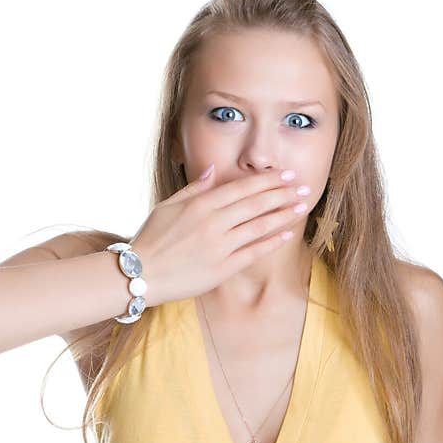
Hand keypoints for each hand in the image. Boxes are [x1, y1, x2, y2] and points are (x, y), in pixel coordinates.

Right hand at [130, 165, 310, 305]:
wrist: (138, 274)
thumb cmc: (151, 239)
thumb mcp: (168, 206)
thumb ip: (194, 188)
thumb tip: (214, 169)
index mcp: (200, 205)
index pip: (241, 188)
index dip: (267, 180)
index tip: (286, 174)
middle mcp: (213, 223)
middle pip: (255, 204)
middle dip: (283, 194)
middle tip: (303, 186)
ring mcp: (219, 246)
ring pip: (259, 226)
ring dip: (283, 214)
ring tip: (302, 206)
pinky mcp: (222, 268)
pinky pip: (253, 252)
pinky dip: (272, 242)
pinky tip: (287, 233)